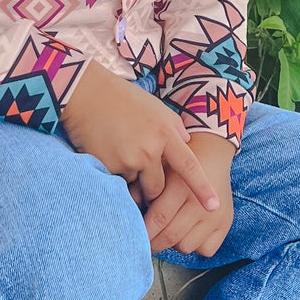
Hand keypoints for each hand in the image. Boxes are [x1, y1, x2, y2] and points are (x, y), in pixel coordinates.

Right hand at [60, 61, 220, 213]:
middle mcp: (150, 150)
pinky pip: (115, 182)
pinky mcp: (108, 166)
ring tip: (118, 150)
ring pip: (134, 185)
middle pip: (158, 188)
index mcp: (165, 133)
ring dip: (129, 178)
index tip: (213, 206)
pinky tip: (105, 151)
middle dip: (151, 188)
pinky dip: (112, 173)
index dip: (202, 189)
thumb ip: (174, 128)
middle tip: (137, 170)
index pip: (188, 167)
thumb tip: (187, 144)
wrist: (86, 93)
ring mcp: (128, 160)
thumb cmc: (122, 99)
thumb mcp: (156, 107)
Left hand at [144, 132, 235, 257]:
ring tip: (168, 231)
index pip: (159, 219)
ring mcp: (216, 216)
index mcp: (181, 187)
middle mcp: (200, 204)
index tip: (133, 235)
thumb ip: (140, 188)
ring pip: (185, 246)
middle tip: (144, 241)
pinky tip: (187, 232)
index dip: (143, 231)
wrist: (211, 153)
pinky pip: (205, 250)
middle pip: (171, 236)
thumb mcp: (157, 168)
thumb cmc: (178, 162)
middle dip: (153, 243)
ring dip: (173, 244)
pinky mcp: (226, 225)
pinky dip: (194, 246)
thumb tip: (126, 210)